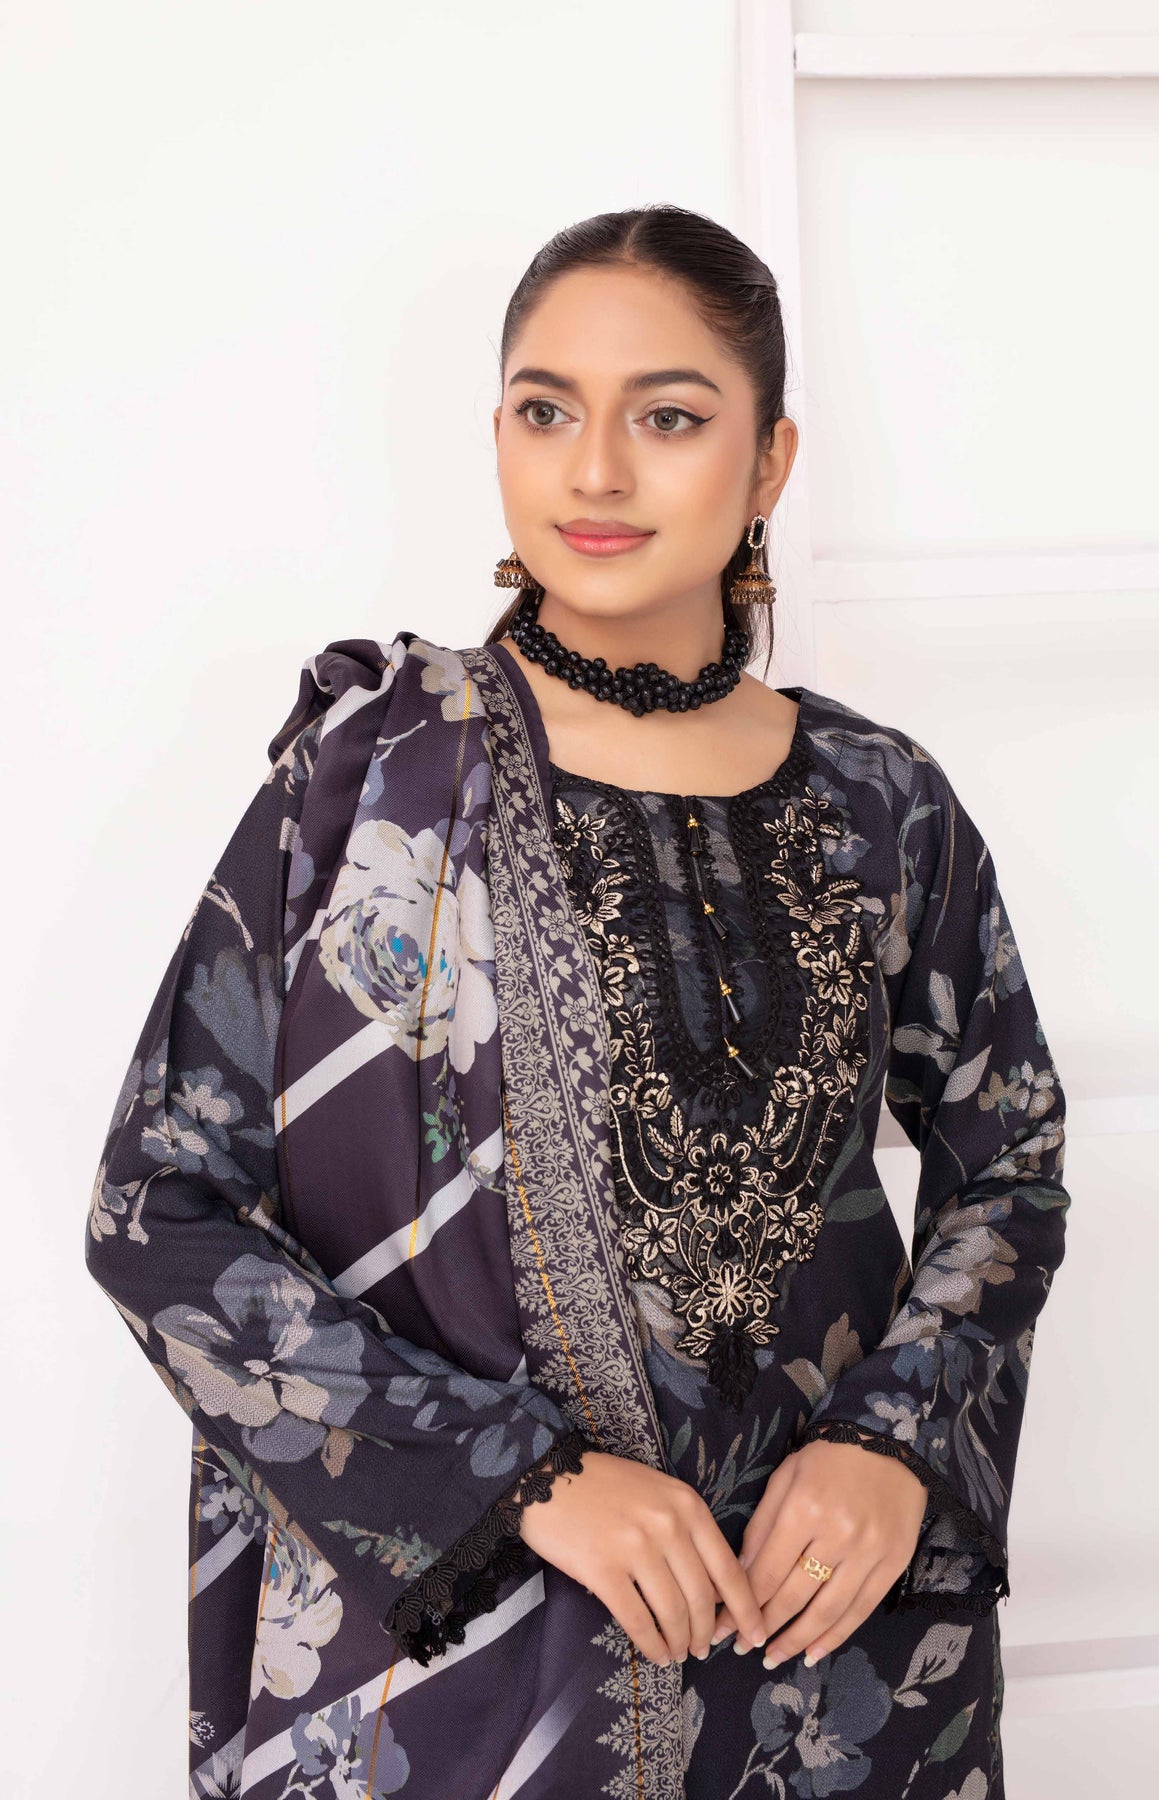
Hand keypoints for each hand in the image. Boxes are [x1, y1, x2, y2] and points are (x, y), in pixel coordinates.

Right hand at [516, 1447, 767, 1666]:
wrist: (546, 1476)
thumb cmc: (605, 1485)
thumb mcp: (659, 1493)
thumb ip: (689, 1529)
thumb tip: (715, 1587)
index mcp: (687, 1505)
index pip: (729, 1568)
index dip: (746, 1609)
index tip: (755, 1634)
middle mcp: (667, 1525)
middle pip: (702, 1598)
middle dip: (708, 1633)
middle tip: (705, 1650)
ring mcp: (635, 1548)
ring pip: (673, 1613)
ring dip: (681, 1642)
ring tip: (680, 1653)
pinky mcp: (603, 1571)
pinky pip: (638, 1621)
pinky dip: (652, 1645)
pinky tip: (656, 1653)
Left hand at [709, 1439, 928, 1666]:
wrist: (887, 1442)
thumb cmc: (827, 1458)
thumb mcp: (785, 1479)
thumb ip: (762, 1526)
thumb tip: (739, 1574)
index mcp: (804, 1509)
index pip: (766, 1571)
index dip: (742, 1604)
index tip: (723, 1628)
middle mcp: (837, 1535)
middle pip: (794, 1595)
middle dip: (763, 1627)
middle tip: (741, 1648)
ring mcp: (869, 1552)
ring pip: (827, 1611)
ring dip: (796, 1641)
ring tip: (771, 1657)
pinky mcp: (893, 1564)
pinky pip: (861, 1610)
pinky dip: (835, 1637)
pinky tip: (813, 1653)